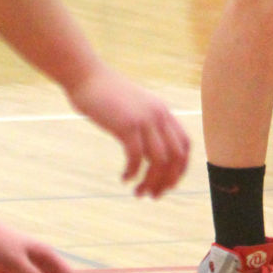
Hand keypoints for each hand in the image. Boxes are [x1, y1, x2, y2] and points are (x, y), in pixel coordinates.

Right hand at [67, 64, 189, 197]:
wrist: (88, 77)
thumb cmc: (107, 94)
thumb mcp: (134, 107)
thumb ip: (145, 122)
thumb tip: (149, 147)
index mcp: (163, 111)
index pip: (185, 145)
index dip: (180, 169)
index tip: (167, 185)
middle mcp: (159, 114)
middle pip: (176, 156)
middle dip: (167, 181)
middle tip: (152, 196)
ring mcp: (144, 119)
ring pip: (159, 161)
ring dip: (150, 182)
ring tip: (138, 193)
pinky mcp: (126, 124)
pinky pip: (136, 157)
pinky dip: (132, 172)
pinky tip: (124, 178)